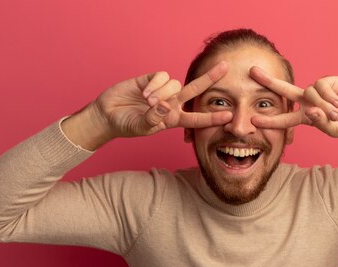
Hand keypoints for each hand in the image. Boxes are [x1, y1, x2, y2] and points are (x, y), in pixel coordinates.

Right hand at [93, 62, 232, 137]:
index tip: (229, 116)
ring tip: (147, 101)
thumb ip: (154, 118)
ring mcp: (163, 91)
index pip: (197, 118)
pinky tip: (143, 92)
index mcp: (174, 119)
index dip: (212, 118)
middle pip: (195, 89)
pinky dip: (155, 84)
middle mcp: (172, 103)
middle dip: (210, 78)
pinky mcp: (152, 79)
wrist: (108, 114)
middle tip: (225, 67)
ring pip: (175, 84)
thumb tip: (165, 105)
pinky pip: (162, 76)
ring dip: (162, 92)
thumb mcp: (141, 127)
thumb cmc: (126, 125)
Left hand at [249, 67, 337, 141]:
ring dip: (321, 105)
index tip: (253, 119)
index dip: (270, 119)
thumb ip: (321, 123)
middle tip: (252, 72)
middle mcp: (309, 101)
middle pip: (285, 90)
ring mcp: (319, 90)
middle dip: (269, 81)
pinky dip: (328, 95)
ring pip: (309, 93)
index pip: (284, 118)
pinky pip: (321, 86)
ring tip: (336, 113)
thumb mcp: (334, 130)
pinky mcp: (331, 81)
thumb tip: (310, 111)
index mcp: (306, 116)